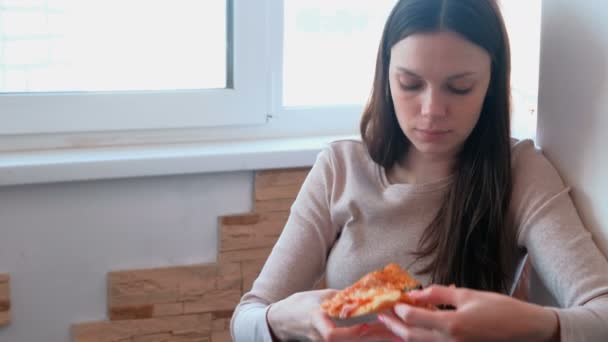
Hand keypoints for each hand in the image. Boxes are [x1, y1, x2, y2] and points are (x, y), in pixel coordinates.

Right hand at [267, 289, 396, 340]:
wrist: (282, 321)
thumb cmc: (301, 304)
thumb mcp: (320, 296)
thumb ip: (342, 298)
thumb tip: (366, 294)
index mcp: (316, 320)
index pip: (331, 334)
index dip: (351, 333)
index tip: (366, 326)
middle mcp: (321, 337)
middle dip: (374, 338)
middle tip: (396, 333)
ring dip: (374, 340)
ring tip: (395, 335)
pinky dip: (364, 340)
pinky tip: (378, 336)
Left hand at [377, 285, 559, 341]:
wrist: (527, 330)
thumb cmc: (500, 309)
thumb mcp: (467, 295)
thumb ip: (437, 294)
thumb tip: (414, 293)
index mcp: (451, 325)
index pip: (413, 317)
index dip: (398, 309)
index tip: (391, 301)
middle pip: (411, 336)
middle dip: (394, 325)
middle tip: (381, 315)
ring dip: (404, 333)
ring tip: (393, 321)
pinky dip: (420, 339)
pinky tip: (415, 330)